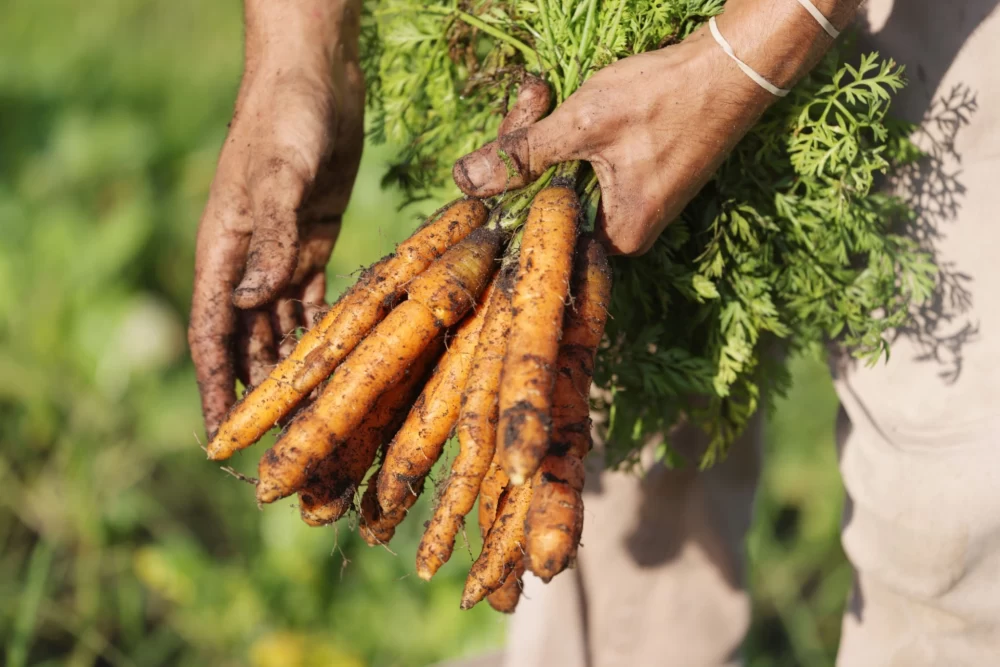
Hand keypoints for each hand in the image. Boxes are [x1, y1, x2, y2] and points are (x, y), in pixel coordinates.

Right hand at [188, 0, 363, 436]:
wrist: (315, 80)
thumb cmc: (285, 120)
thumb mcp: (279, 176)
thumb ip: (272, 238)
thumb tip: (256, 301)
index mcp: (224, 251)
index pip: (214, 334)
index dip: (216, 387)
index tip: (219, 436)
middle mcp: (249, 261)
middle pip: (249, 341)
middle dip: (259, 391)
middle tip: (278, 442)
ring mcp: (283, 254)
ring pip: (283, 327)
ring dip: (292, 369)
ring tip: (308, 415)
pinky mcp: (316, 242)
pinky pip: (316, 300)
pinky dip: (322, 332)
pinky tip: (334, 362)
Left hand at [452, 1, 855, 254]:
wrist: (732, 67)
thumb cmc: (664, 98)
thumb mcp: (584, 124)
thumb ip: (523, 155)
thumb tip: (464, 181)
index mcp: (617, 238)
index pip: (537, 224)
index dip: (511, 179)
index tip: (508, 135)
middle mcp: (627, 233)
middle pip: (545, 199)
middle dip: (527, 145)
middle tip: (534, 94)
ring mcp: (634, 206)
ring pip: (562, 177)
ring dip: (547, 134)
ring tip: (546, 91)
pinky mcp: (638, 180)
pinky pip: (584, 165)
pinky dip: (571, 134)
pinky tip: (571, 100)